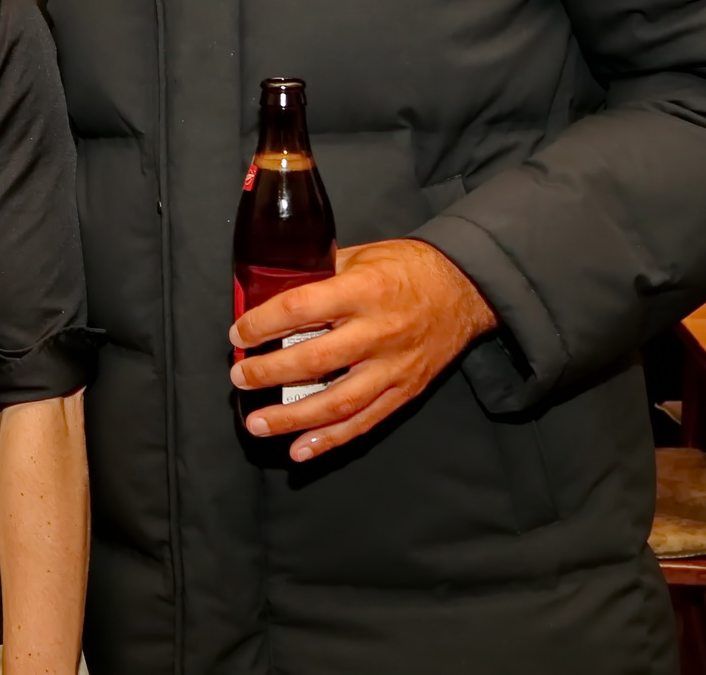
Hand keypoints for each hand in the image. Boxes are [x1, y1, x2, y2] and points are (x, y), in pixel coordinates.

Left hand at [229, 239, 494, 462]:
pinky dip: (330, 440)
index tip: (239, 335)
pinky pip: (364, 422)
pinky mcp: (405, 391)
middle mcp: (378, 332)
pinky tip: (301, 450)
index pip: (301, 308)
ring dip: (292, 418)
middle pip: (314, 361)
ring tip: (257, 424)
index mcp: (363, 291)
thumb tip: (269, 289)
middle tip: (240, 378)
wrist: (466, 287)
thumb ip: (318, 274)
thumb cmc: (407, 267)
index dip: (263, 324)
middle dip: (269, 373)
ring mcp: (393, 367)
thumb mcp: (360, 255)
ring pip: (337, 402)